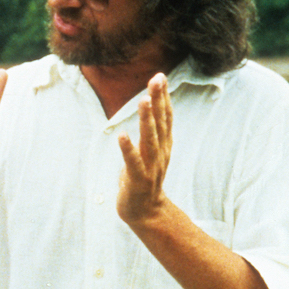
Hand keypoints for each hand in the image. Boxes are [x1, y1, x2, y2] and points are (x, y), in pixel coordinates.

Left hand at [117, 73, 171, 227]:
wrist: (146, 212)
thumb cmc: (144, 178)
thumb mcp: (151, 152)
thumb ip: (152, 131)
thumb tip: (150, 104)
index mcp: (164, 145)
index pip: (166, 117)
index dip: (163, 97)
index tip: (160, 76)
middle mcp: (160, 153)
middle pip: (161, 123)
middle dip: (158, 100)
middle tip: (156, 79)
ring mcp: (151, 167)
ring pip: (149, 139)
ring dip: (146, 119)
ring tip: (143, 100)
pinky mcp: (138, 180)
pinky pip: (133, 162)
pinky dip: (127, 149)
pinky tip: (121, 135)